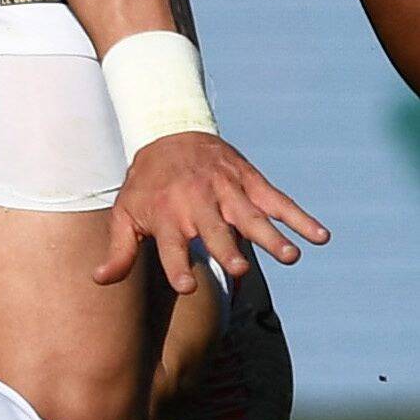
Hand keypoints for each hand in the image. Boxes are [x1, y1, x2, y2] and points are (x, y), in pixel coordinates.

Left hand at [94, 133, 328, 290]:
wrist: (169, 133)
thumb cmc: (146, 184)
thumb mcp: (125, 213)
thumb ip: (119, 250)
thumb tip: (99, 280)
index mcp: (165, 214)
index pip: (171, 245)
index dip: (177, 265)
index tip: (186, 286)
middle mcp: (197, 203)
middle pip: (215, 230)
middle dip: (227, 248)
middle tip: (240, 269)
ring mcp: (226, 191)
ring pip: (251, 216)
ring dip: (271, 236)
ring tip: (290, 256)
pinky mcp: (250, 182)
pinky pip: (278, 200)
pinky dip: (300, 217)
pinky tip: (320, 236)